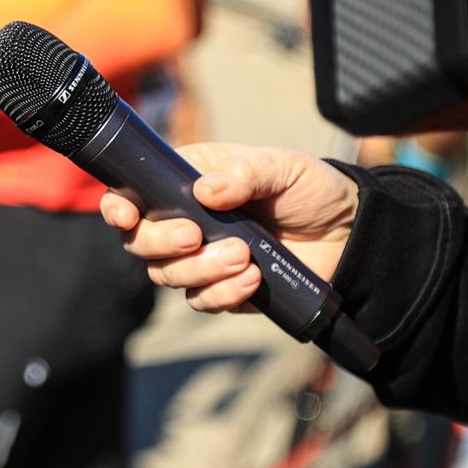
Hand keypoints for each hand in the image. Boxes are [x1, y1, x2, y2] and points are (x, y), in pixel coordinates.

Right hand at [101, 143, 358, 313]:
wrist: (349, 235)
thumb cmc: (310, 188)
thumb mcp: (282, 167)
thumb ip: (245, 173)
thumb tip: (205, 191)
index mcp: (187, 180)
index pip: (134, 193)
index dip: (118, 206)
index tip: (126, 215)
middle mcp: (185, 220)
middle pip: (140, 242)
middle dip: (160, 243)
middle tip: (194, 236)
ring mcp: (202, 258)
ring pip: (166, 276)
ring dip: (199, 270)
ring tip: (243, 256)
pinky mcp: (224, 289)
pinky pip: (202, 301)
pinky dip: (222, 294)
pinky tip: (252, 280)